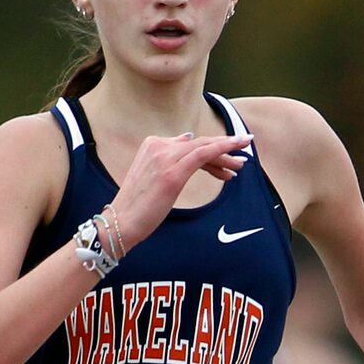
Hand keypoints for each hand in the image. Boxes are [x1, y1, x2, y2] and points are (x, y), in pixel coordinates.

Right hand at [111, 130, 254, 249]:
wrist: (121, 223)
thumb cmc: (137, 207)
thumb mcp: (153, 177)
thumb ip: (170, 158)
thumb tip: (188, 140)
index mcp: (152, 145)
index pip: (189, 144)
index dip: (211, 151)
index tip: (227, 159)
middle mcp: (159, 146)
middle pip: (198, 144)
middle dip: (223, 150)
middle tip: (242, 157)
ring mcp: (165, 157)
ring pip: (203, 148)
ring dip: (226, 153)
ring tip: (242, 164)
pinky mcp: (172, 172)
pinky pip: (202, 155)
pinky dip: (221, 150)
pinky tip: (235, 153)